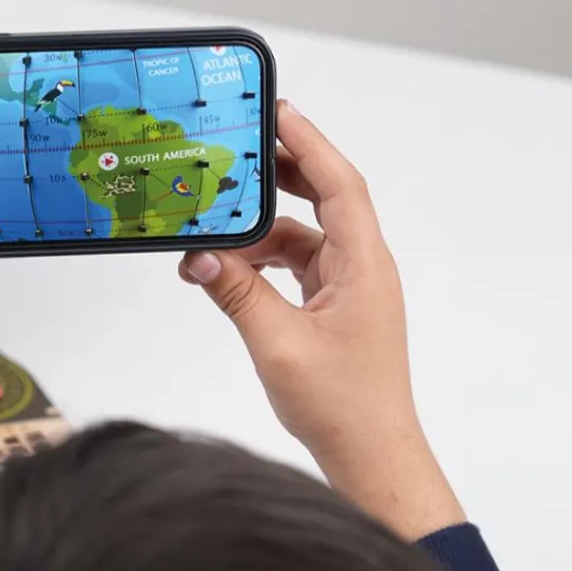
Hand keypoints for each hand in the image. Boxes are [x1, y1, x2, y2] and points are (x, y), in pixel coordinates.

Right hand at [177, 99, 463, 539]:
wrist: (373, 460)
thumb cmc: (343, 407)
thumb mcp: (277, 343)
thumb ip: (236, 291)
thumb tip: (198, 254)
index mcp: (364, 265)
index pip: (339, 184)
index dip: (309, 143)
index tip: (277, 110)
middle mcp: (363, 267)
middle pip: (325, 197)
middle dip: (282, 169)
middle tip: (238, 146)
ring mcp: (351, 286)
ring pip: (304, 234)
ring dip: (261, 227)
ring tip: (213, 228)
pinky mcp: (336, 307)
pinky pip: (298, 264)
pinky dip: (263, 260)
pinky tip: (227, 269)